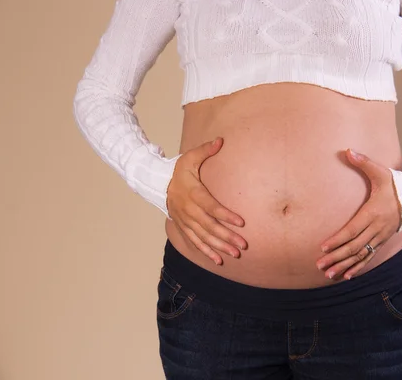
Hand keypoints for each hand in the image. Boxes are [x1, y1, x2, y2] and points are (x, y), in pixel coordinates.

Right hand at [166, 137, 246, 265]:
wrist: (158, 185)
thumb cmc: (179, 170)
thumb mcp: (190, 157)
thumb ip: (205, 150)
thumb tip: (220, 140)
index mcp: (193, 194)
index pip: (211, 207)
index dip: (225, 215)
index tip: (241, 222)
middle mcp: (189, 210)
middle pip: (210, 226)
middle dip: (227, 236)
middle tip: (243, 244)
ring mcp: (186, 221)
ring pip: (204, 237)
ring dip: (220, 247)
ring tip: (235, 253)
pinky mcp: (184, 227)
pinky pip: (195, 242)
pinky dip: (207, 252)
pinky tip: (219, 260)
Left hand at [315, 149, 401, 279]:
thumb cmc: (395, 183)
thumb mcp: (380, 171)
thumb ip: (363, 162)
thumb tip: (348, 150)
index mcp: (373, 212)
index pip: (352, 230)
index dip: (337, 240)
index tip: (323, 247)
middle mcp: (377, 228)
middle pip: (354, 246)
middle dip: (335, 257)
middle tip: (319, 265)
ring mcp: (381, 236)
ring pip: (360, 255)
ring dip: (344, 265)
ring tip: (328, 274)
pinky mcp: (383, 240)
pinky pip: (369, 256)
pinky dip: (358, 267)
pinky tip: (346, 275)